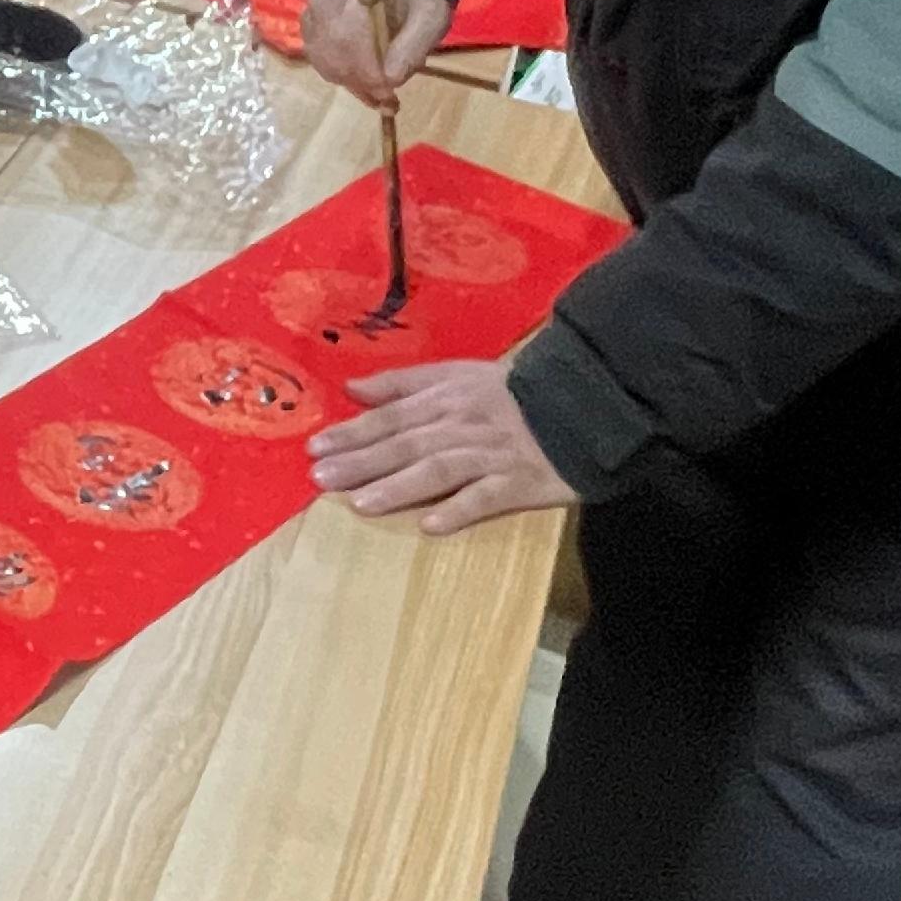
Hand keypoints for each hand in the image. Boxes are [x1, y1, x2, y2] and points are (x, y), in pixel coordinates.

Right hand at [301, 0, 450, 109]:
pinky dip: (343, 77)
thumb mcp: (431, 17)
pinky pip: (322, 63)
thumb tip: (391, 80)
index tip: (391, 95)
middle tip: (388, 99)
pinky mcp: (309, 29)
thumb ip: (413, 46)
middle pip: (336, 55)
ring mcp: (313, 15)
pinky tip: (363, 77)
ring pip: (327, 64)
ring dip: (354, 83)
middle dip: (364, 83)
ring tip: (379, 88)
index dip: (370, 72)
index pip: (352, 38)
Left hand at [310, 359, 578, 533]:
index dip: (353, 431)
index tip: (315, 448)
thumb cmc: (513, 393)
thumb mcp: (458, 375)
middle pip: (406, 443)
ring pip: (439, 469)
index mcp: (447, 398)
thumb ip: (404, 383)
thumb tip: (352, 388)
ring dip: (399, 486)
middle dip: (361, 461)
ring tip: (362, 504)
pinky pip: (488, 497)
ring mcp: (492, 454)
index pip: (392, 416)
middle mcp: (463, 424)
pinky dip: (460, 509)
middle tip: (321, 479)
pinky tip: (432, 526)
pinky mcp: (521, 481)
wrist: (584, 404)